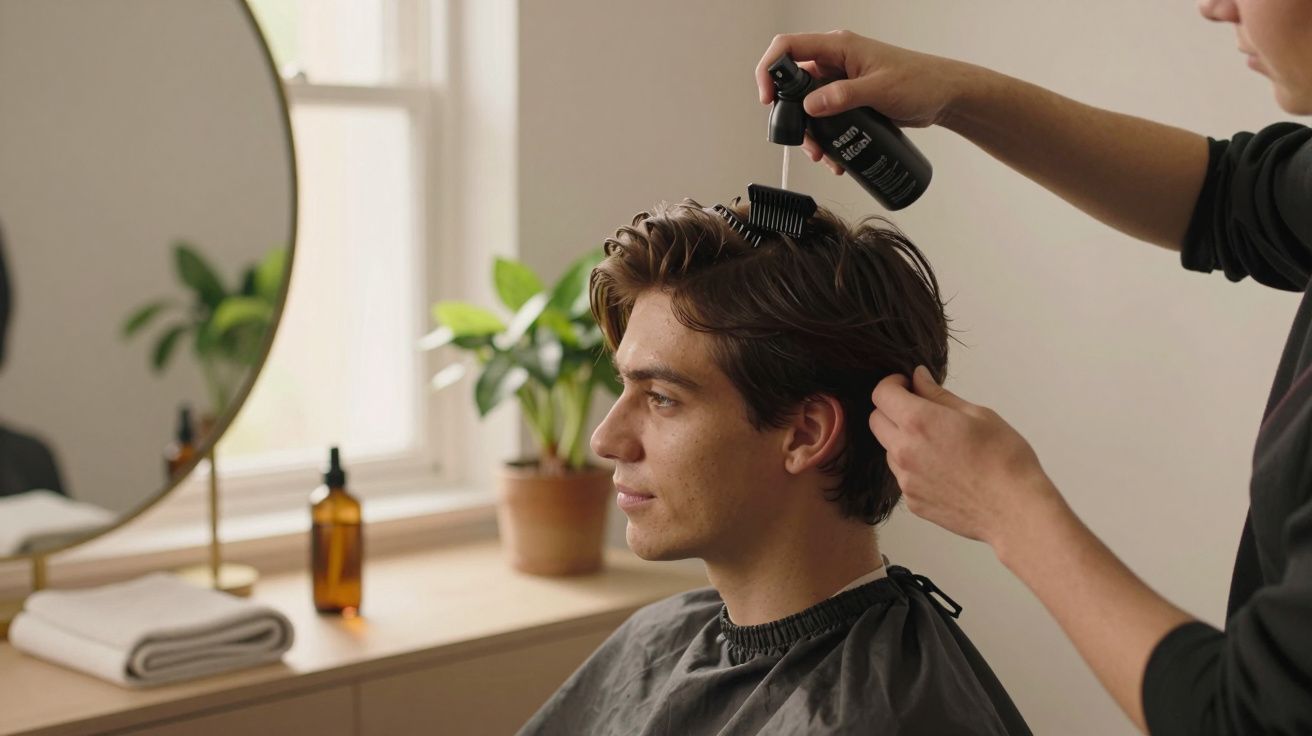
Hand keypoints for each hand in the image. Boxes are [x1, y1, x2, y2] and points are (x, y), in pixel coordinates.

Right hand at [755, 31, 973, 174]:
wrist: (944, 96)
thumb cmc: (920, 81)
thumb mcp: (879, 89)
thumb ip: (844, 96)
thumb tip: (811, 106)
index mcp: (839, 47)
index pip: (789, 48)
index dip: (770, 70)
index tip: (768, 99)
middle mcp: (835, 61)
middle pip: (794, 83)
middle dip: (792, 115)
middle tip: (803, 140)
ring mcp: (841, 81)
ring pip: (808, 106)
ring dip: (810, 132)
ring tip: (823, 154)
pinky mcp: (848, 99)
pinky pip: (825, 117)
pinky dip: (825, 137)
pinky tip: (836, 155)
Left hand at [869, 366, 1057, 546]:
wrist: (1015, 510)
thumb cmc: (1005, 459)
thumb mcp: (977, 414)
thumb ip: (939, 395)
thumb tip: (918, 378)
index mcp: (918, 422)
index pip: (881, 393)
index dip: (892, 384)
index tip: (908, 385)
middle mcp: (904, 451)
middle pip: (875, 420)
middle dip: (891, 409)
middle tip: (920, 410)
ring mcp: (905, 480)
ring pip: (888, 449)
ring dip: (902, 440)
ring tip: (938, 444)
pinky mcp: (912, 501)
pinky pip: (902, 476)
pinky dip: (913, 467)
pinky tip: (943, 469)